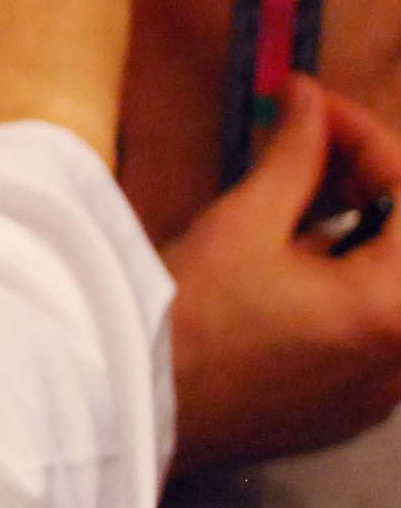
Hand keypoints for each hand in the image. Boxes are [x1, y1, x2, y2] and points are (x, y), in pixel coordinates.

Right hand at [165, 79, 400, 471]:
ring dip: (360, 234)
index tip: (315, 104)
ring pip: (392, 289)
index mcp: (393, 307)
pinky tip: (293, 267)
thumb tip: (308, 98)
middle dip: (367, 183)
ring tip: (295, 202)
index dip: (364, 136)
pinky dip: (350, 287)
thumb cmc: (186, 319)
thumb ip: (294, 156)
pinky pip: (375, 333)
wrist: (133, 409)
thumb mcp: (241, 224)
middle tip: (311, 145)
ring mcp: (383, 390)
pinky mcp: (354, 409)